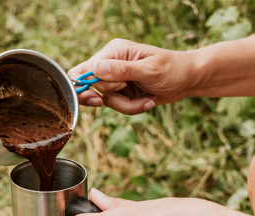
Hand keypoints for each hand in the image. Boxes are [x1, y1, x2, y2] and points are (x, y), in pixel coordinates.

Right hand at [68, 39, 196, 113]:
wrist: (188, 80)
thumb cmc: (173, 69)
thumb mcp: (149, 70)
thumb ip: (121, 70)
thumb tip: (95, 68)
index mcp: (114, 51)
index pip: (84, 69)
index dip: (86, 85)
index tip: (97, 98)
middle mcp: (110, 64)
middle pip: (89, 86)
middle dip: (109, 96)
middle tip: (122, 97)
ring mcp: (114, 79)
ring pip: (104, 100)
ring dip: (125, 105)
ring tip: (147, 100)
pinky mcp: (120, 92)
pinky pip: (116, 106)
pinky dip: (131, 108)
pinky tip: (148, 101)